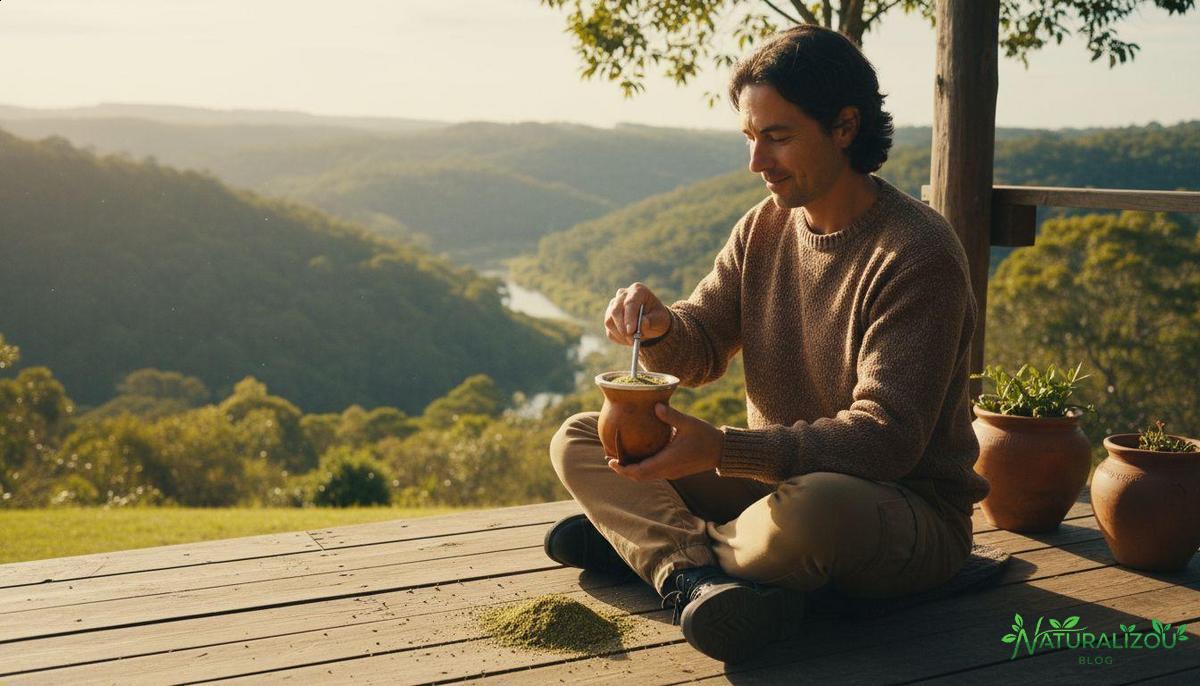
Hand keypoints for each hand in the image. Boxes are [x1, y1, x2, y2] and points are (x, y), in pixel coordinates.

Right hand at [604, 282, 669, 345]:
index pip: (630, 303)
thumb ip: (652, 321)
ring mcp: (613, 305)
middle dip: (622, 327)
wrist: (651, 321)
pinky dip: (618, 338)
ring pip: (609, 321)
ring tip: (633, 340)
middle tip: (631, 339)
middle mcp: (623, 295)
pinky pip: (609, 330)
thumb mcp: (660, 320)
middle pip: (615, 310)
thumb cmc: (657, 317)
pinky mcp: (609, 316)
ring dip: (620, 335)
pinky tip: (629, 339)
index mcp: (638, 290)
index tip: (631, 331)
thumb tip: (642, 323)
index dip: (629, 317)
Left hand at [607, 404, 721, 480]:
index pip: (640, 471)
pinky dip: (641, 468)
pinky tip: (637, 456)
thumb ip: (671, 416)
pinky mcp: (674, 470)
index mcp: (668, 461)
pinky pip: (653, 473)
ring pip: (646, 476)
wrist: (721, 451)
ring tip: (618, 458)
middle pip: (639, 477)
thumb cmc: (705, 436)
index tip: (611, 461)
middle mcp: (667, 470)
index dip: (623, 469)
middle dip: (623, 470)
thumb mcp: (688, 423)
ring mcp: (671, 472)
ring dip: (631, 470)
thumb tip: (656, 405)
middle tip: (609, 458)